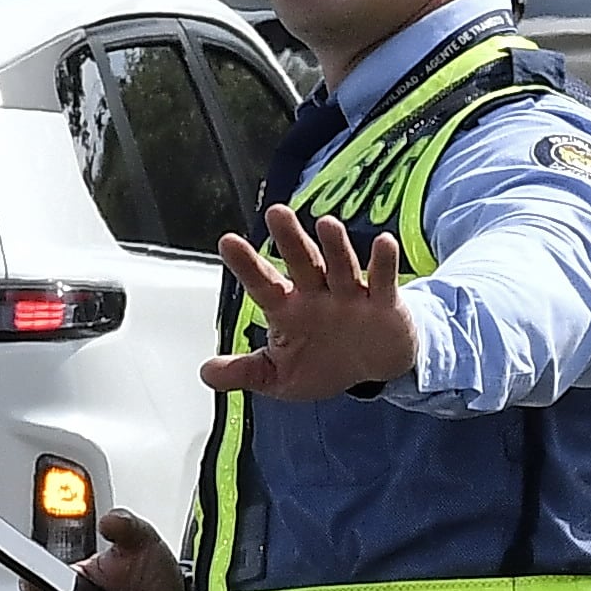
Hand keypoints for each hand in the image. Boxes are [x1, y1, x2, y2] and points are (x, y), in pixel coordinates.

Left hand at [198, 203, 418, 401]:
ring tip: (327, 225)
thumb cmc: (324, 363)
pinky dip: (384, 263)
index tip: (228, 242)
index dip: (247, 265)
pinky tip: (384, 243)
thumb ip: (246, 371)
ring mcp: (350, 295)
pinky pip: (384, 281)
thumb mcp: (281, 376)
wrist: (374, 368)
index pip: (264, 284)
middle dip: (291, 240)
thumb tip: (206, 374)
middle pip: (303, 262)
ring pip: (341, 266)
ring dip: (336, 246)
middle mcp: (317, 293)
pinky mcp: (384, 303)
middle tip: (277, 214)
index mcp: (288, 308)